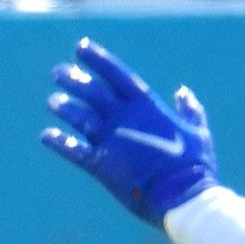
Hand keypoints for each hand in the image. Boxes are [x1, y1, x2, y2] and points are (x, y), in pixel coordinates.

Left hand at [40, 38, 220, 226]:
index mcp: (147, 106)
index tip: (80, 47)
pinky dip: (59, 142)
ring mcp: (110, 140)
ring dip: (64, 108)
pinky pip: (74, 151)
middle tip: (57, 72)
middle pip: (92, 92)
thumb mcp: (198, 131)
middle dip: (73, 79)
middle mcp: (124, 118)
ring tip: (52, 101)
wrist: (182, 196)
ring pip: (79, 117)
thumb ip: (190, 109)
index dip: (98, 60)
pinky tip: (46, 136)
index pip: (117, 75)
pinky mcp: (101, 165)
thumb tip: (183, 91)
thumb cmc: (194, 165)